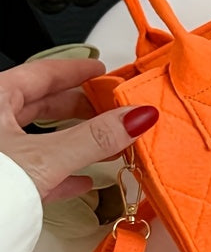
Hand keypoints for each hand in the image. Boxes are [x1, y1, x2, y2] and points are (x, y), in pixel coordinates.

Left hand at [0, 58, 158, 201]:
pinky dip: (61, 172)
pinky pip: (33, 170)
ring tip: (105, 144)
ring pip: (38, 138)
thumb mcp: (45, 158)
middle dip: (81, 107)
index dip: (77, 71)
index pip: (42, 73)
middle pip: (41, 104)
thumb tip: (136, 117)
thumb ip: (95, 137)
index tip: (102, 71)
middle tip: (112, 107)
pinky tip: (81, 181)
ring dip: (75, 141)